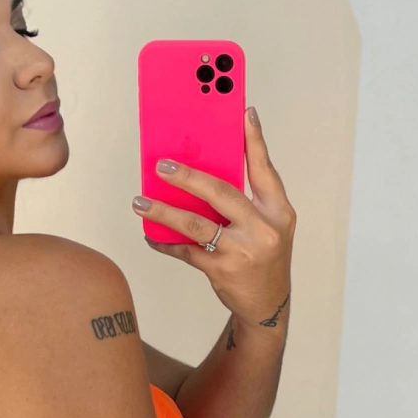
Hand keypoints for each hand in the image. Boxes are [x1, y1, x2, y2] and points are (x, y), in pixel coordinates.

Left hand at [132, 107, 295, 330]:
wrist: (267, 304)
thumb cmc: (264, 256)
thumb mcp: (269, 225)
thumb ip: (249, 199)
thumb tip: (210, 169)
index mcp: (278, 211)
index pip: (265, 170)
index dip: (255, 141)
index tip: (244, 113)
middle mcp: (262, 229)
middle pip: (221, 193)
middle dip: (188, 177)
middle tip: (161, 166)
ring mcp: (241, 251)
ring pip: (196, 225)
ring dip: (163, 212)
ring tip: (140, 202)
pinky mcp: (221, 270)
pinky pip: (186, 251)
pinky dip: (165, 243)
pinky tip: (151, 235)